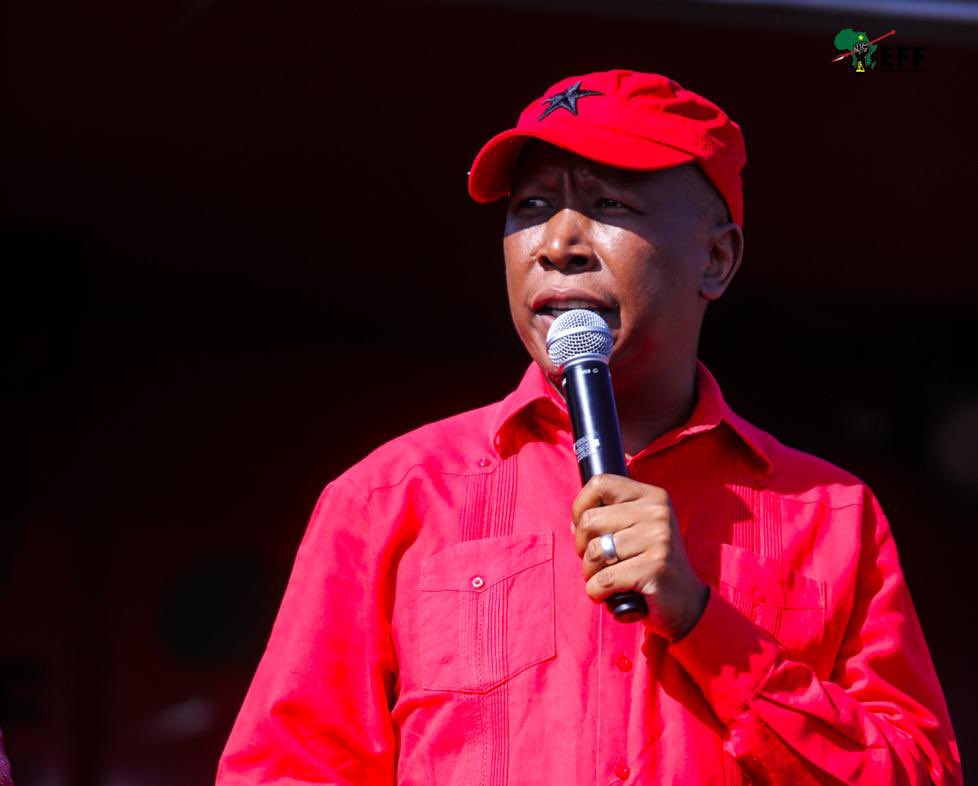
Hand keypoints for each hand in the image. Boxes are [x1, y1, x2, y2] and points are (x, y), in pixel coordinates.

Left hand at [571, 474, 708, 641]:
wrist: (687, 602)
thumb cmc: (651, 563)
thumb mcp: (639, 528)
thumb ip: (611, 516)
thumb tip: (576, 522)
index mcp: (652, 496)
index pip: (600, 484)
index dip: (580, 507)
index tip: (585, 529)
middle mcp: (657, 513)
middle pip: (590, 520)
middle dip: (582, 547)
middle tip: (595, 561)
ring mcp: (658, 540)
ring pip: (594, 552)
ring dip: (589, 573)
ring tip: (603, 579)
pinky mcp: (654, 569)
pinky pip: (604, 580)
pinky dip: (596, 591)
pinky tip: (607, 595)